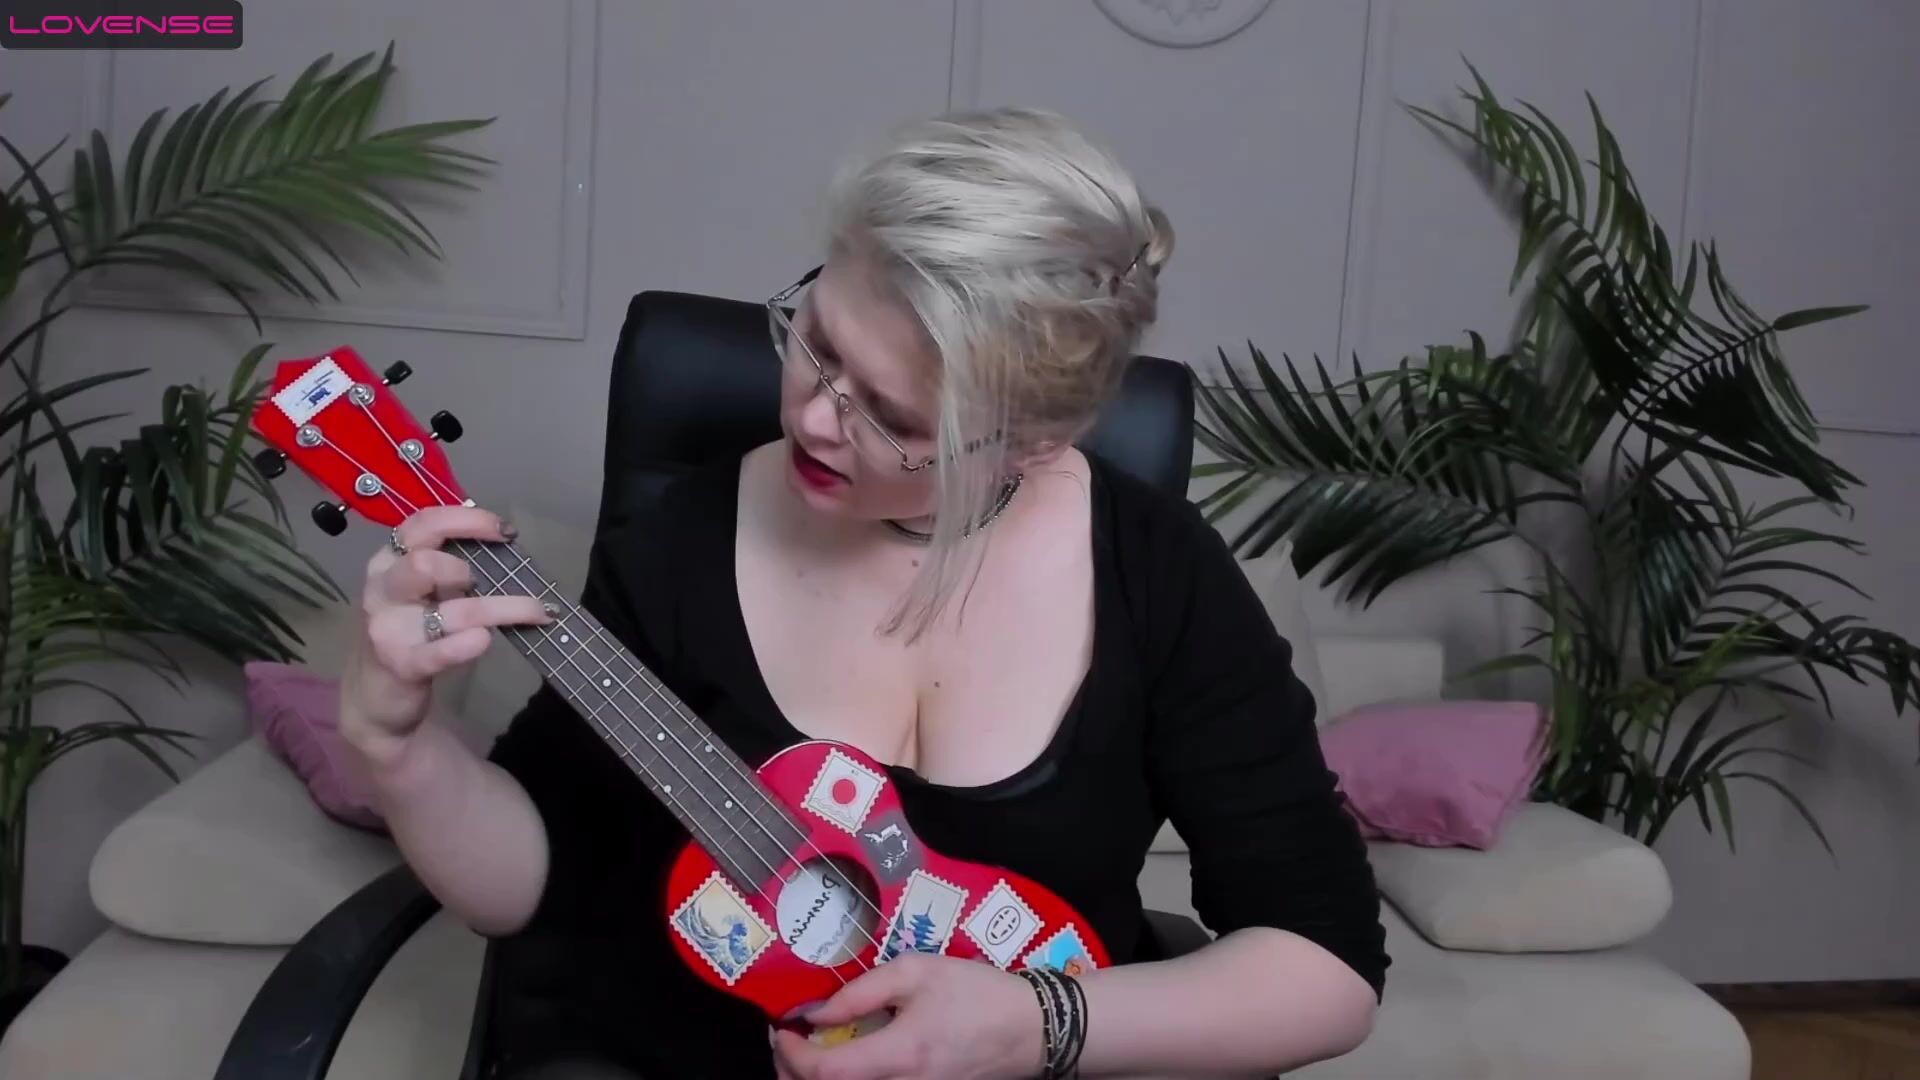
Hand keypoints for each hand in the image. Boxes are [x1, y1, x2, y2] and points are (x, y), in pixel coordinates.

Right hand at [339, 506, 552, 767]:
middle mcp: (382, 589)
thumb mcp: (421, 589)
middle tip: (491, 581)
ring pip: (450, 610)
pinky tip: (486, 640)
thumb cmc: (409, 630)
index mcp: (388, 560)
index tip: (506, 531)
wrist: (376, 694)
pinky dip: (468, 643)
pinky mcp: (402, 665)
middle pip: (424, 563)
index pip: (423, 524)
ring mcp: (389, 629)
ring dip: (502, 608)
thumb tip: (500, 538)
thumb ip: (449, 562)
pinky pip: (440, 651)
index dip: (468, 521)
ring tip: (536, 611)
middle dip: (466, 568)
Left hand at [770, 954, 1043, 1079]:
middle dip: (794, 1072)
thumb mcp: (918, 972)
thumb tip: (815, 1012)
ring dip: (820, 1079)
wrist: (1033, 1030)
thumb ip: (861, 991)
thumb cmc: (977, 994)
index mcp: (900, 1055)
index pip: (825, 1072)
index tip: (783, 1028)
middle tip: (787, 1042)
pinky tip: (847, 1061)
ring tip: (811, 1052)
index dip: (791, 1054)